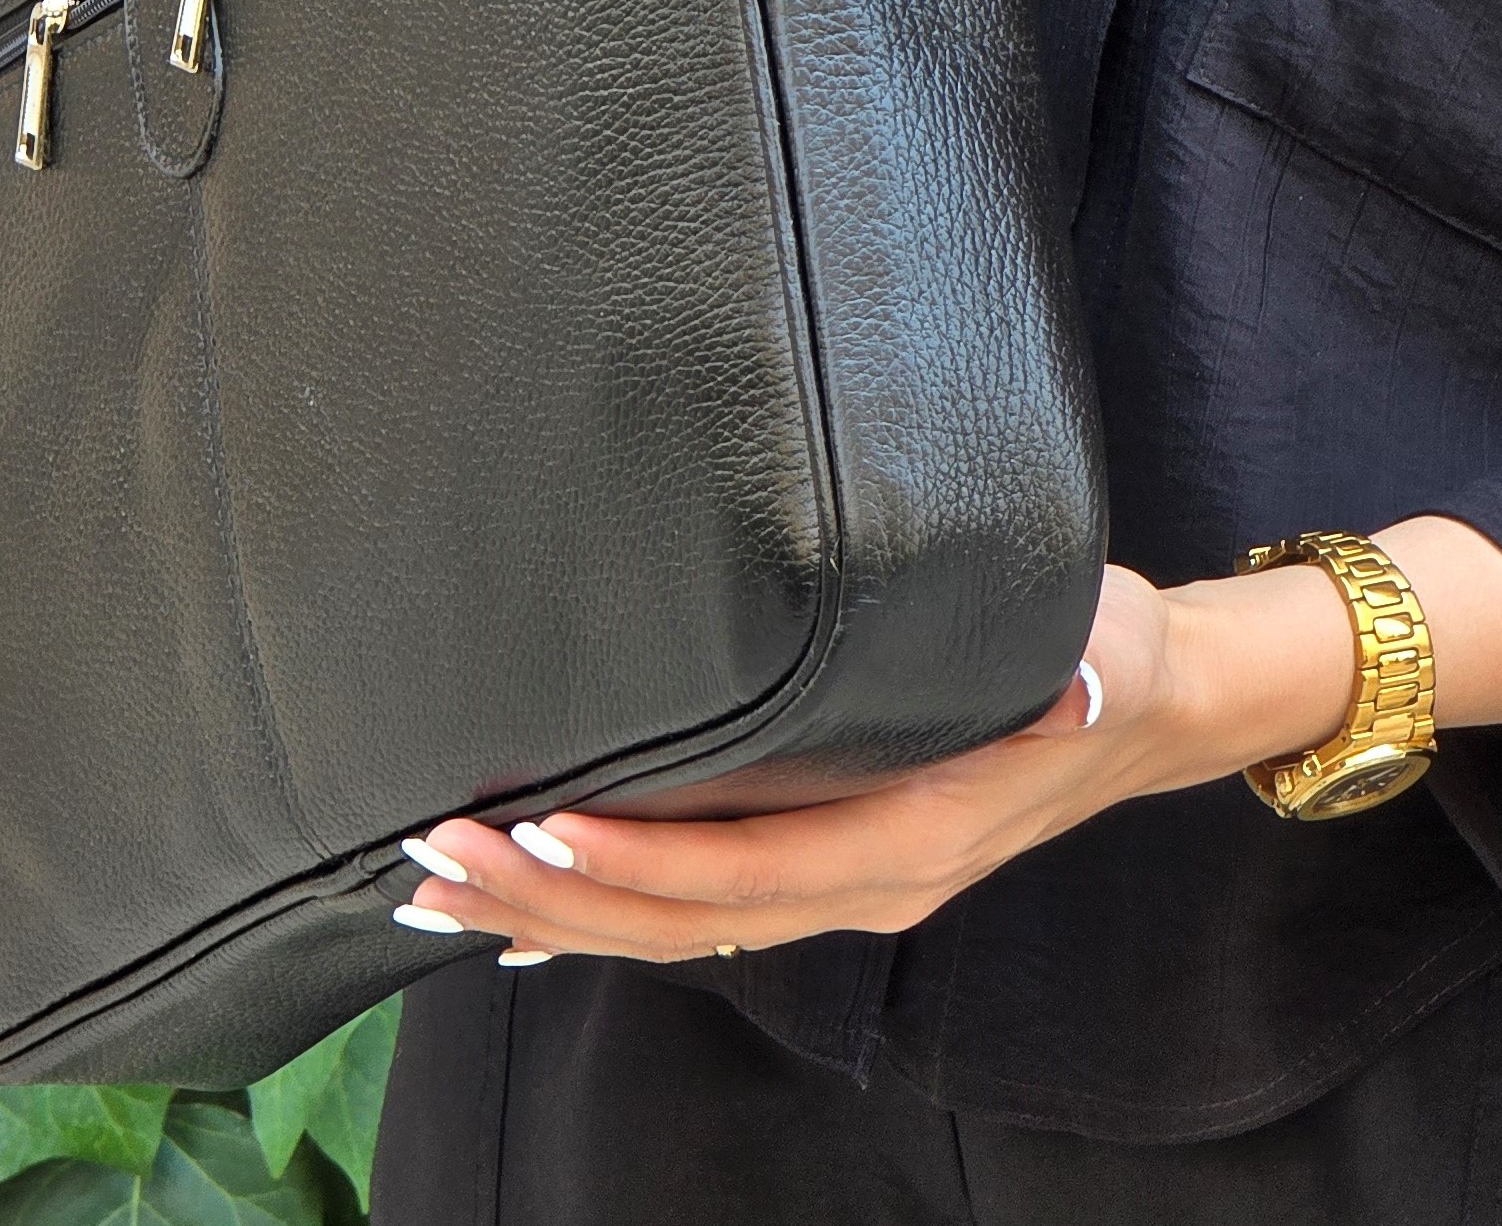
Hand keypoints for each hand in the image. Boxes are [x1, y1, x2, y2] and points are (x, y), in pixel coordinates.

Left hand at [393, 554, 1377, 964]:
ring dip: (552, 916)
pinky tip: (524, 915)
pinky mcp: (824, 863)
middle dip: (550, 899)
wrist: (1148, 714)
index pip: (747, 868)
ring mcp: (841, 886)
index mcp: (910, 837)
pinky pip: (697, 913)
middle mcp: (864, 882)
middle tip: (431, 862)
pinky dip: (602, 917)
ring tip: (435, 893)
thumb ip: (1088, 665)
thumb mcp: (1110, 650)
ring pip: (675, 928)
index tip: (537, 831)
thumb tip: (1080, 668)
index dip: (640, 863)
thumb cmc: (1110, 662)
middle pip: (683, 919)